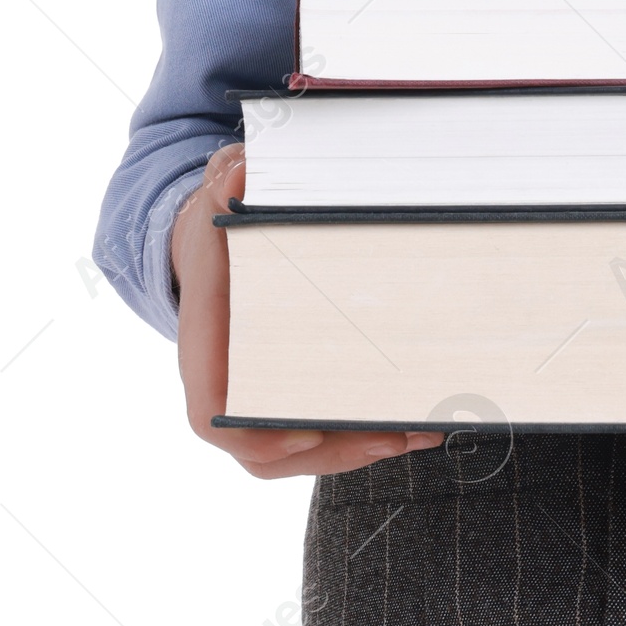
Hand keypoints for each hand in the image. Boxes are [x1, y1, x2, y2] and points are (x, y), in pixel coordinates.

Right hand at [172, 143, 442, 478]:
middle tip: (393, 431)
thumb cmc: (219, 222)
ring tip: (420, 428)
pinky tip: (417, 413)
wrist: (213, 234)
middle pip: (269, 447)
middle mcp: (228, 381)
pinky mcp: (293, 384)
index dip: (255, 434)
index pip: (213, 414)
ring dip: (361, 444)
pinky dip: (366, 426)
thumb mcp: (221, 193)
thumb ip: (228, 184)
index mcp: (205, 346)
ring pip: (303, 445)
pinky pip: (324, 423)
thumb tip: (239, 178)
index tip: (307, 429)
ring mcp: (262, 390)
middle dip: (334, 447)